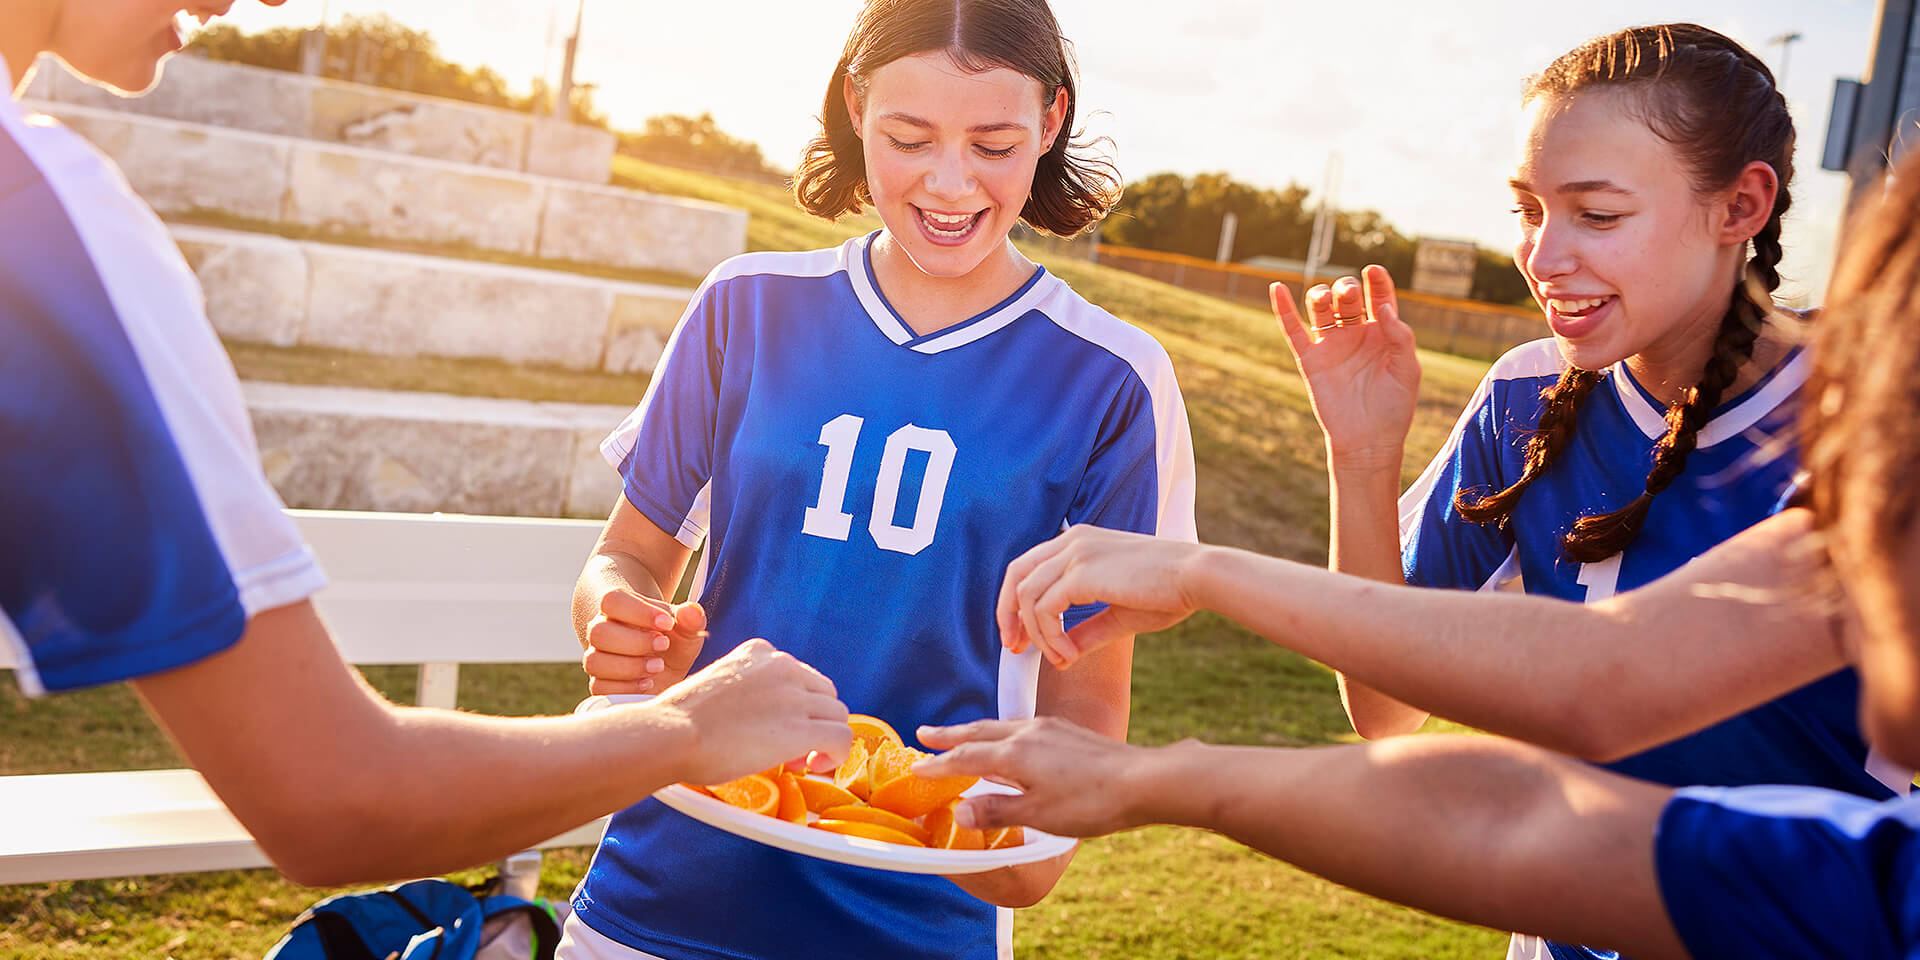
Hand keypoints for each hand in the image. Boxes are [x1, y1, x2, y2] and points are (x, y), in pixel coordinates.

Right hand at [583, 590, 707, 694]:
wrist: (666, 666)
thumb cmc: (673, 641)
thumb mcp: (687, 629)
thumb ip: (691, 619)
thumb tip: (691, 611)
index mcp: (619, 609)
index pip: (612, 601)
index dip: (638, 612)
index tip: (667, 623)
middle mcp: (602, 631)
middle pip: (598, 632)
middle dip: (635, 642)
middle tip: (664, 645)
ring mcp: (597, 658)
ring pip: (594, 661)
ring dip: (629, 666)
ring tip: (658, 666)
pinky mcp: (600, 684)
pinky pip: (599, 687)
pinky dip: (626, 687)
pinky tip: (648, 683)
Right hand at [648, 638, 850, 785]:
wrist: (670, 734)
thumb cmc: (678, 720)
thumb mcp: (716, 685)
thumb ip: (745, 691)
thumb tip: (760, 721)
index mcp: (759, 652)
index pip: (798, 675)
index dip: (795, 705)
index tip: (777, 726)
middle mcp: (782, 666)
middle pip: (824, 693)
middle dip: (813, 720)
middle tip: (790, 749)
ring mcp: (794, 696)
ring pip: (837, 714)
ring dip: (824, 738)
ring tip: (798, 761)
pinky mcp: (801, 727)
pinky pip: (842, 738)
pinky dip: (837, 754)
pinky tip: (816, 766)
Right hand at [914, 717, 1148, 838]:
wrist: (1143, 780)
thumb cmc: (1091, 802)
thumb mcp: (1039, 815)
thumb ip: (997, 810)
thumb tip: (960, 810)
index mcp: (1015, 754)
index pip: (966, 757)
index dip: (939, 765)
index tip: (916, 769)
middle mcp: (1028, 733)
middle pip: (979, 732)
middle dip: (951, 735)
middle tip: (925, 734)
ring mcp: (1050, 729)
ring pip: (1001, 726)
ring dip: (976, 732)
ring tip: (962, 736)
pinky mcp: (1068, 732)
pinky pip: (1022, 728)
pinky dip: (1003, 734)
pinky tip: (1012, 742)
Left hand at [999, 525, 1203, 667]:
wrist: (1198, 577)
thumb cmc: (1169, 593)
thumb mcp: (1119, 613)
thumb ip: (1087, 629)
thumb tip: (1062, 652)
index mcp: (1079, 541)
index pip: (1028, 567)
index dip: (1015, 604)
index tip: (1020, 638)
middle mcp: (1071, 540)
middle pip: (1015, 575)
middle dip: (1008, 615)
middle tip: (1015, 649)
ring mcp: (1075, 553)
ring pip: (1027, 596)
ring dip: (1038, 635)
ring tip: (1061, 658)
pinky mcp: (1081, 572)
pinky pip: (1045, 609)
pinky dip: (1050, 637)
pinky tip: (1069, 654)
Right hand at [1274, 266, 1421, 473]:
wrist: (1368, 441)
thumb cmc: (1394, 407)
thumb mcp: (1407, 369)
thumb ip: (1400, 336)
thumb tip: (1384, 308)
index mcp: (1382, 333)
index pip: (1378, 297)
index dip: (1377, 280)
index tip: (1374, 270)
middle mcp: (1355, 334)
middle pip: (1346, 297)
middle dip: (1346, 288)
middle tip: (1348, 295)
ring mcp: (1331, 345)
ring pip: (1320, 308)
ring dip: (1321, 295)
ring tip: (1325, 300)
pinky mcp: (1310, 360)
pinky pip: (1292, 331)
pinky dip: (1282, 309)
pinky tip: (1275, 287)